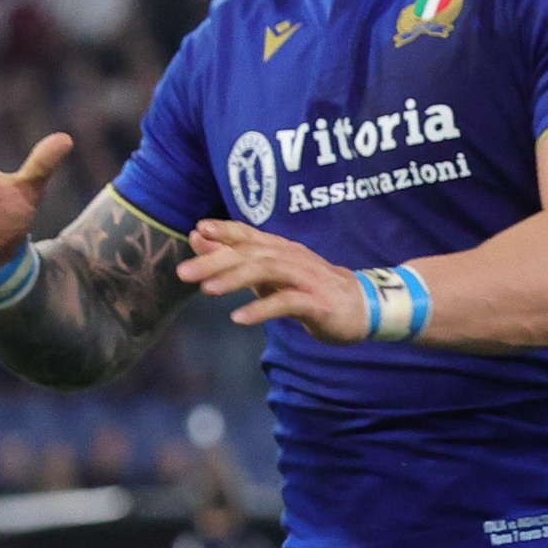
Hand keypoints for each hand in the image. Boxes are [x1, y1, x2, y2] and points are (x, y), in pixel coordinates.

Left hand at [179, 219, 370, 338]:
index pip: (249, 234)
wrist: (364, 306)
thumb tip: (197, 236)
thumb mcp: (270, 274)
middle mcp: (291, 257)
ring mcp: (306, 278)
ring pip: (266, 271)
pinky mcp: (317, 302)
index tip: (198, 229)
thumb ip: (236, 258)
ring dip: (234, 279)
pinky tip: (239, 318)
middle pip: (250, 253)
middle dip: (215, 260)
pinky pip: (287, 302)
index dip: (225, 230)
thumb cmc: (310, 288)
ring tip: (206, 291)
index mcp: (280, 249)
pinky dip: (262, 309)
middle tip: (183, 273)